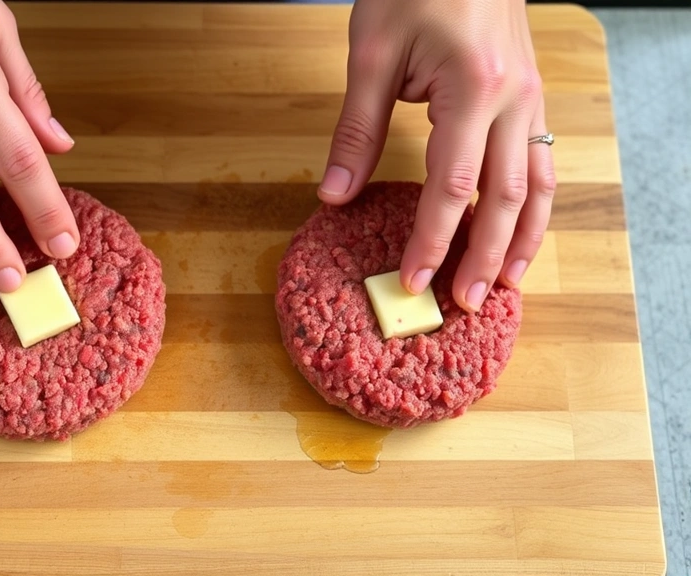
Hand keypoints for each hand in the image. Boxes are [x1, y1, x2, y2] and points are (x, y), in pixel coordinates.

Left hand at [319, 0, 555, 311]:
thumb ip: (357, 129)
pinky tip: (523, 232)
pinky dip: (535, 206)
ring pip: (537, 185)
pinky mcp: (530, 95)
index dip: (431, 241)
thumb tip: (336, 194)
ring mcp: (530, 98)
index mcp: (471, 89)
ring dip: (522, 240)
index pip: (452, 188)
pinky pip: (543, 162)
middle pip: (504, 198)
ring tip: (505, 286)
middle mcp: (512, 100)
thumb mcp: (372, 53)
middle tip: (464, 304)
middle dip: (484, 257)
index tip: (413, 281)